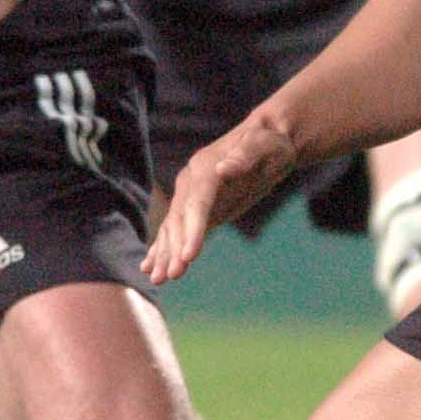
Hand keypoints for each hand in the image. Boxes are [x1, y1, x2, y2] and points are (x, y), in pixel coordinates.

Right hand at [143, 116, 298, 281]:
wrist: (267, 139)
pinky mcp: (198, 208)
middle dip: (175, 248)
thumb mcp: (265, 145)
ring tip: (157, 279)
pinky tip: (151, 267)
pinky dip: (163, 248)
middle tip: (173, 276)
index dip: (192, 229)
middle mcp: (192, 181)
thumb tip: (223, 168)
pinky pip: (176, 231)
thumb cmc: (270, 143)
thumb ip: (245, 156)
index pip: (197, 202)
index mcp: (205, 167)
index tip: (189, 256)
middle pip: (179, 219)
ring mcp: (191, 195)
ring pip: (173, 227)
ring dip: (164, 254)